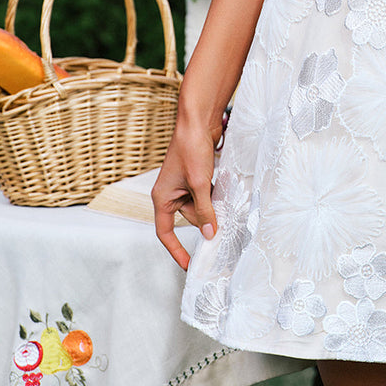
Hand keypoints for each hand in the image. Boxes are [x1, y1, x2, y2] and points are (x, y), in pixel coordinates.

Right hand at [152, 121, 219, 270]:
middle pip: (189, 218)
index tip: (188, 264)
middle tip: (223, 221)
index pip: (166, 232)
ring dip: (212, 205)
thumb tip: (211, 233)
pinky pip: (204, 195)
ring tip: (222, 196)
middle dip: (206, 219)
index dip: (176, 250)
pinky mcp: (193, 178)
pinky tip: (222, 188)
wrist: (198, 122)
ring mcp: (182, 185)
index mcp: (162, 197)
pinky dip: (214, 195)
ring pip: (200, 206)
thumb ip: (205, 210)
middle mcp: (170, 193)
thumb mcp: (199, 183)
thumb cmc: (191, 149)